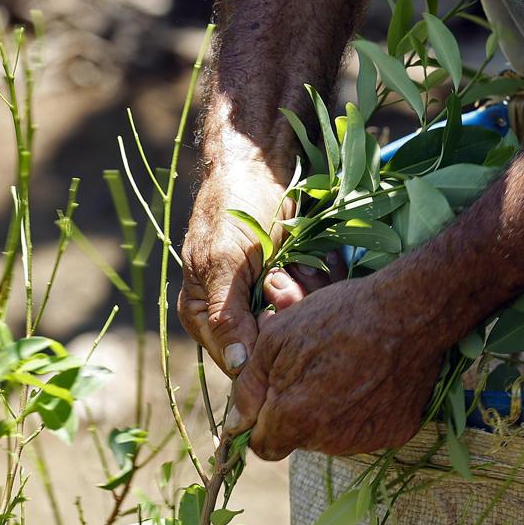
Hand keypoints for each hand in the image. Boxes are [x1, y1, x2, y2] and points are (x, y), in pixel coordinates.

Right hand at [179, 162, 348, 370]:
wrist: (262, 158)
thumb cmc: (236, 204)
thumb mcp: (225, 261)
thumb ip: (226, 315)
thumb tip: (236, 366)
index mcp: (203, 315)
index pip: (239, 360)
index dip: (264, 340)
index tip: (275, 301)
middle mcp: (234, 314)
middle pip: (274, 343)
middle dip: (289, 309)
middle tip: (286, 273)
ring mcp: (266, 298)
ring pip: (299, 322)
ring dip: (308, 289)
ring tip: (298, 259)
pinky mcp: (293, 280)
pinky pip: (316, 298)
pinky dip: (320, 276)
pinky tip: (314, 256)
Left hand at [229, 268, 449, 459]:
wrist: (410, 312)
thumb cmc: (337, 318)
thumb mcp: (276, 339)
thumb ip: (249, 387)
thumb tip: (236, 424)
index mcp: (294, 419)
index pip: (262, 445)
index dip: (259, 422)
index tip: (267, 398)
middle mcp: (329, 440)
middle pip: (297, 439)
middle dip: (293, 413)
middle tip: (309, 370)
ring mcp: (365, 440)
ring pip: (330, 437)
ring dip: (326, 413)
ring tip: (341, 369)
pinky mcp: (395, 433)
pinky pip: (364, 431)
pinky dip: (360, 412)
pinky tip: (368, 378)